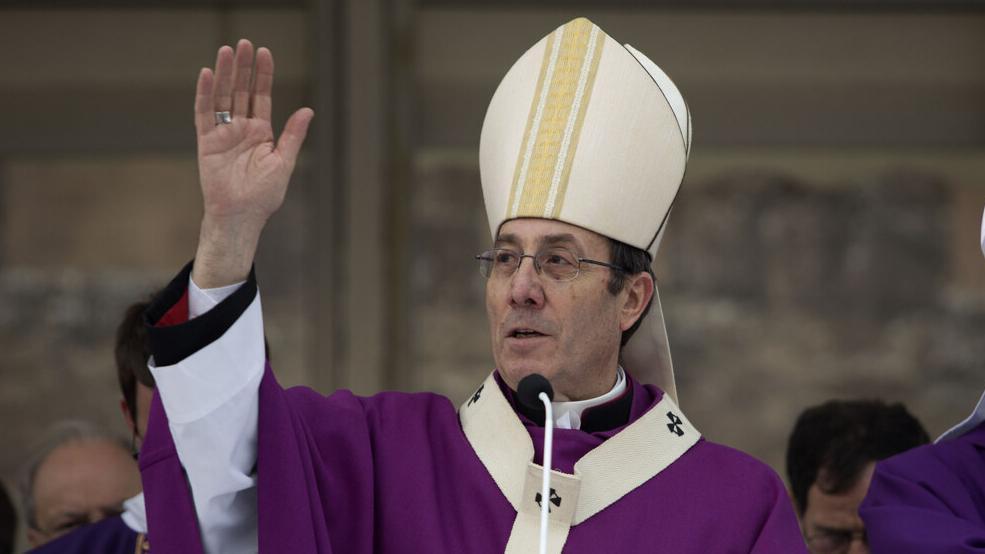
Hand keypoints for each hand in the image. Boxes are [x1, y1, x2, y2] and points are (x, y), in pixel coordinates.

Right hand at [191, 39, 313, 287]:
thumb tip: (307, 110)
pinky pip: (204, 113)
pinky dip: (206, 94)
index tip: (264, 53)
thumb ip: (293, 135)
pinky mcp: (206, 142)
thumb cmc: (264, 196)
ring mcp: (223, 134)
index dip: (263, 75)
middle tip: (243, 43)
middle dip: (243, 67)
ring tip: (227, 51)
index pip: (261, 96)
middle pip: (241, 90)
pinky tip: (209, 74)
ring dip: (225, 74)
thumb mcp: (284, 162)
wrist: (242, 215)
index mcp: (261, 133)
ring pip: (223, 97)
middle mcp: (241, 129)